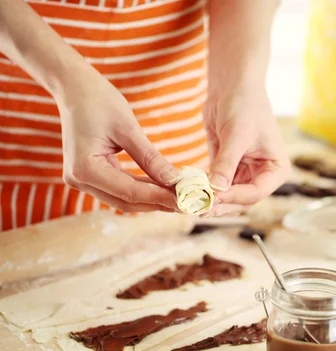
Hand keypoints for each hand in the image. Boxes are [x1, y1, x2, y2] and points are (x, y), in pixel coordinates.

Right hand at [59, 75, 179, 212]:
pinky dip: (141, 190)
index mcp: (85, 169)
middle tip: (187, 203)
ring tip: (179, 198)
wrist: (74, 88)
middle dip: (157, 203)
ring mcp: (82, 180)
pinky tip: (163, 189)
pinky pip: (119, 189)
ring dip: (151, 200)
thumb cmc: (99, 101)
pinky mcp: (90, 176)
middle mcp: (80, 180)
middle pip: (125, 202)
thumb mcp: (128, 128)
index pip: (129, 192)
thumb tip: (174, 180)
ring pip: (123, 199)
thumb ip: (150, 158)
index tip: (184, 198)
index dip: (159, 197)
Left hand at [203, 88, 290, 216]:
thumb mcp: (236, 135)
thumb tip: (216, 190)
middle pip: (242, 200)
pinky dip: (205, 190)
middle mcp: (263, 175)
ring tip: (192, 204)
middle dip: (222, 204)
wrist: (233, 86)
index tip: (213, 197)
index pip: (256, 193)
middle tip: (200, 209)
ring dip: (212, 201)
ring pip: (229, 197)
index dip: (234, 197)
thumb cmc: (244, 105)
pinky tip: (190, 193)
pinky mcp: (228, 169)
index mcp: (276, 169)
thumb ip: (226, 164)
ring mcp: (245, 174)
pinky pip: (217, 186)